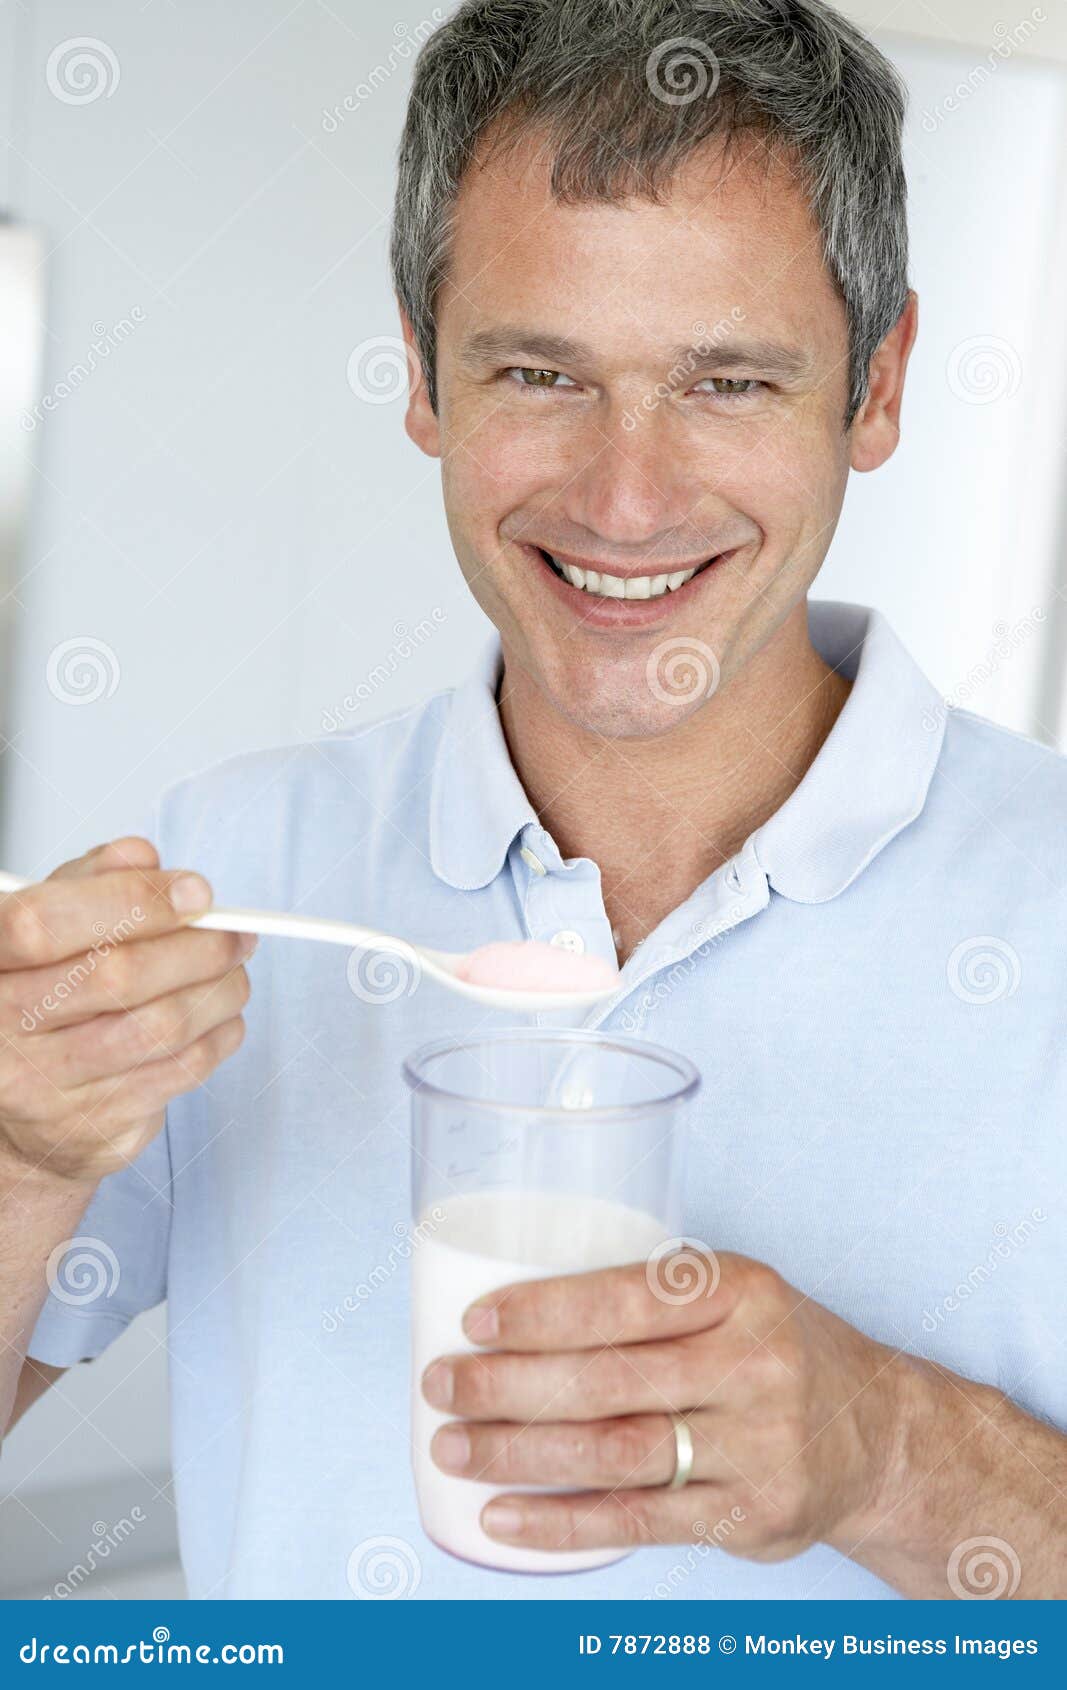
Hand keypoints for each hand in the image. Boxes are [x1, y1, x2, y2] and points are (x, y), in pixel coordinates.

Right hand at [0, 837, 250, 1183]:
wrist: (15, 1111)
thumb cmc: (36, 999)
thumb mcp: (46, 927)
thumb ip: (88, 883)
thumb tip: (141, 857)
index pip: (45, 924)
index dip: (131, 901)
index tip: (196, 892)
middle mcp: (0, 1031)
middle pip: (116, 978)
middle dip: (197, 947)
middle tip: (236, 933)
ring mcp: (40, 1089)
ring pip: (158, 1028)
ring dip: (218, 992)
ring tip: (236, 971)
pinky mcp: (88, 1131)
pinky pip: (176, 1075)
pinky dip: (217, 1037)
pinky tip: (222, 1018)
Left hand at [422, 1249, 906, 1559]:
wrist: (877, 1433)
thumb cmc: (772, 1348)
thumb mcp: (732, 1295)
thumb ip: (646, 1298)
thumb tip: (511, 1315)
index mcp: (740, 1288)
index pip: (627, 1296)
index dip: (545, 1310)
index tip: (475, 1320)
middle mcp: (753, 1363)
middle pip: (609, 1379)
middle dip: (509, 1385)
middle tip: (441, 1385)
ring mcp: (756, 1444)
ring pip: (615, 1452)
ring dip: (520, 1453)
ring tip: (453, 1448)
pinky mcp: (750, 1514)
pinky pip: (638, 1521)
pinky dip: (562, 1522)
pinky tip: (504, 1516)